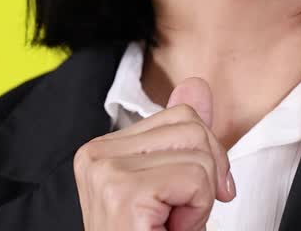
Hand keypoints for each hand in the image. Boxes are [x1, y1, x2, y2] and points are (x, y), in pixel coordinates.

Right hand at [73, 77, 235, 230]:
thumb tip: (197, 84)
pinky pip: (195, 178)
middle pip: (192, 126)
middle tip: (175, 216)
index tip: (183, 198)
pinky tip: (168, 230)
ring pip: (198, 153)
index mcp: (102, 149)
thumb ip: (184, 135)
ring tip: (168, 225)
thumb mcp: (175, 184)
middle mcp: (95, 154)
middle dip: (204, 175)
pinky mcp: (122, 191)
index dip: (203, 157)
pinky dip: (196, 212)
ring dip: (199, 199)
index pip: (182, 115)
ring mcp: (104, 170)